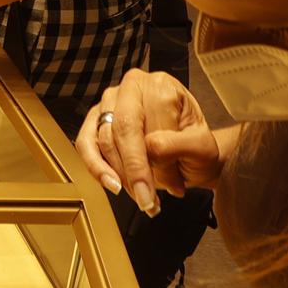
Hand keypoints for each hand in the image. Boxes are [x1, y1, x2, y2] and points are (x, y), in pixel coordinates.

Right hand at [74, 69, 222, 217]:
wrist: (190, 151)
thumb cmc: (194, 145)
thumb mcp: (202, 146)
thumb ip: (180, 145)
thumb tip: (152, 149)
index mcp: (160, 87)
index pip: (151, 123)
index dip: (158, 161)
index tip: (170, 189)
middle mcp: (131, 88)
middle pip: (122, 129)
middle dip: (134, 171)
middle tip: (146, 200)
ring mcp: (109, 102)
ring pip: (103, 140)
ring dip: (120, 175)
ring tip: (141, 197)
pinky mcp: (95, 119)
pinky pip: (85, 144)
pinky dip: (96, 167)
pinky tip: (111, 184)